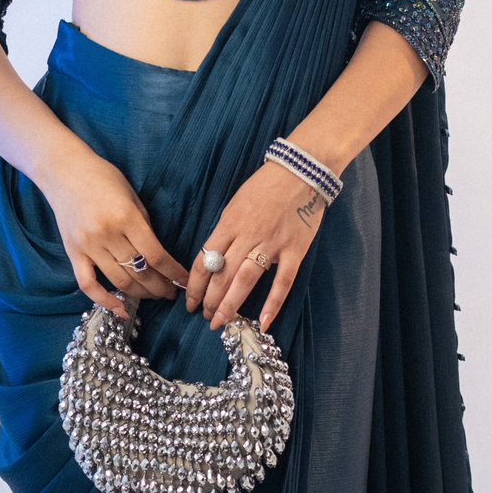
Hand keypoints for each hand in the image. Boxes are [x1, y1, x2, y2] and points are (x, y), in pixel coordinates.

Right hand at [38, 144, 189, 318]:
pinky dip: (105, 300)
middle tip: (172, 292)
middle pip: (140, 272)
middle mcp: (107, 234)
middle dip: (161, 287)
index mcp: (126, 217)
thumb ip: (144, 225)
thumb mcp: (132, 195)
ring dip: (141, 294)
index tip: (184, 281)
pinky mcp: (73, 253)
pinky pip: (88, 284)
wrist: (63, 170)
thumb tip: (158, 255)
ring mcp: (87, 246)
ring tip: (155, 296)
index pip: (156, 255)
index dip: (173, 273)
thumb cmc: (102, 177)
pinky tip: (121, 309)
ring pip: (119, 281)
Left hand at [186, 161, 326, 335]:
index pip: (204, 260)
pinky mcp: (295, 249)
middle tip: (205, 317)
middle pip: (221, 275)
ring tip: (221, 322)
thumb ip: (226, 232)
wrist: (302, 170)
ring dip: (230, 304)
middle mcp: (247, 235)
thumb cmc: (266, 186)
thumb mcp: (236, 205)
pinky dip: (273, 303)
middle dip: (209, 300)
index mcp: (229, 223)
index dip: (194, 285)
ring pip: (245, 280)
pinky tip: (263, 322)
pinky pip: (282, 281)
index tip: (189, 302)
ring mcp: (272, 243)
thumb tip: (213, 261)